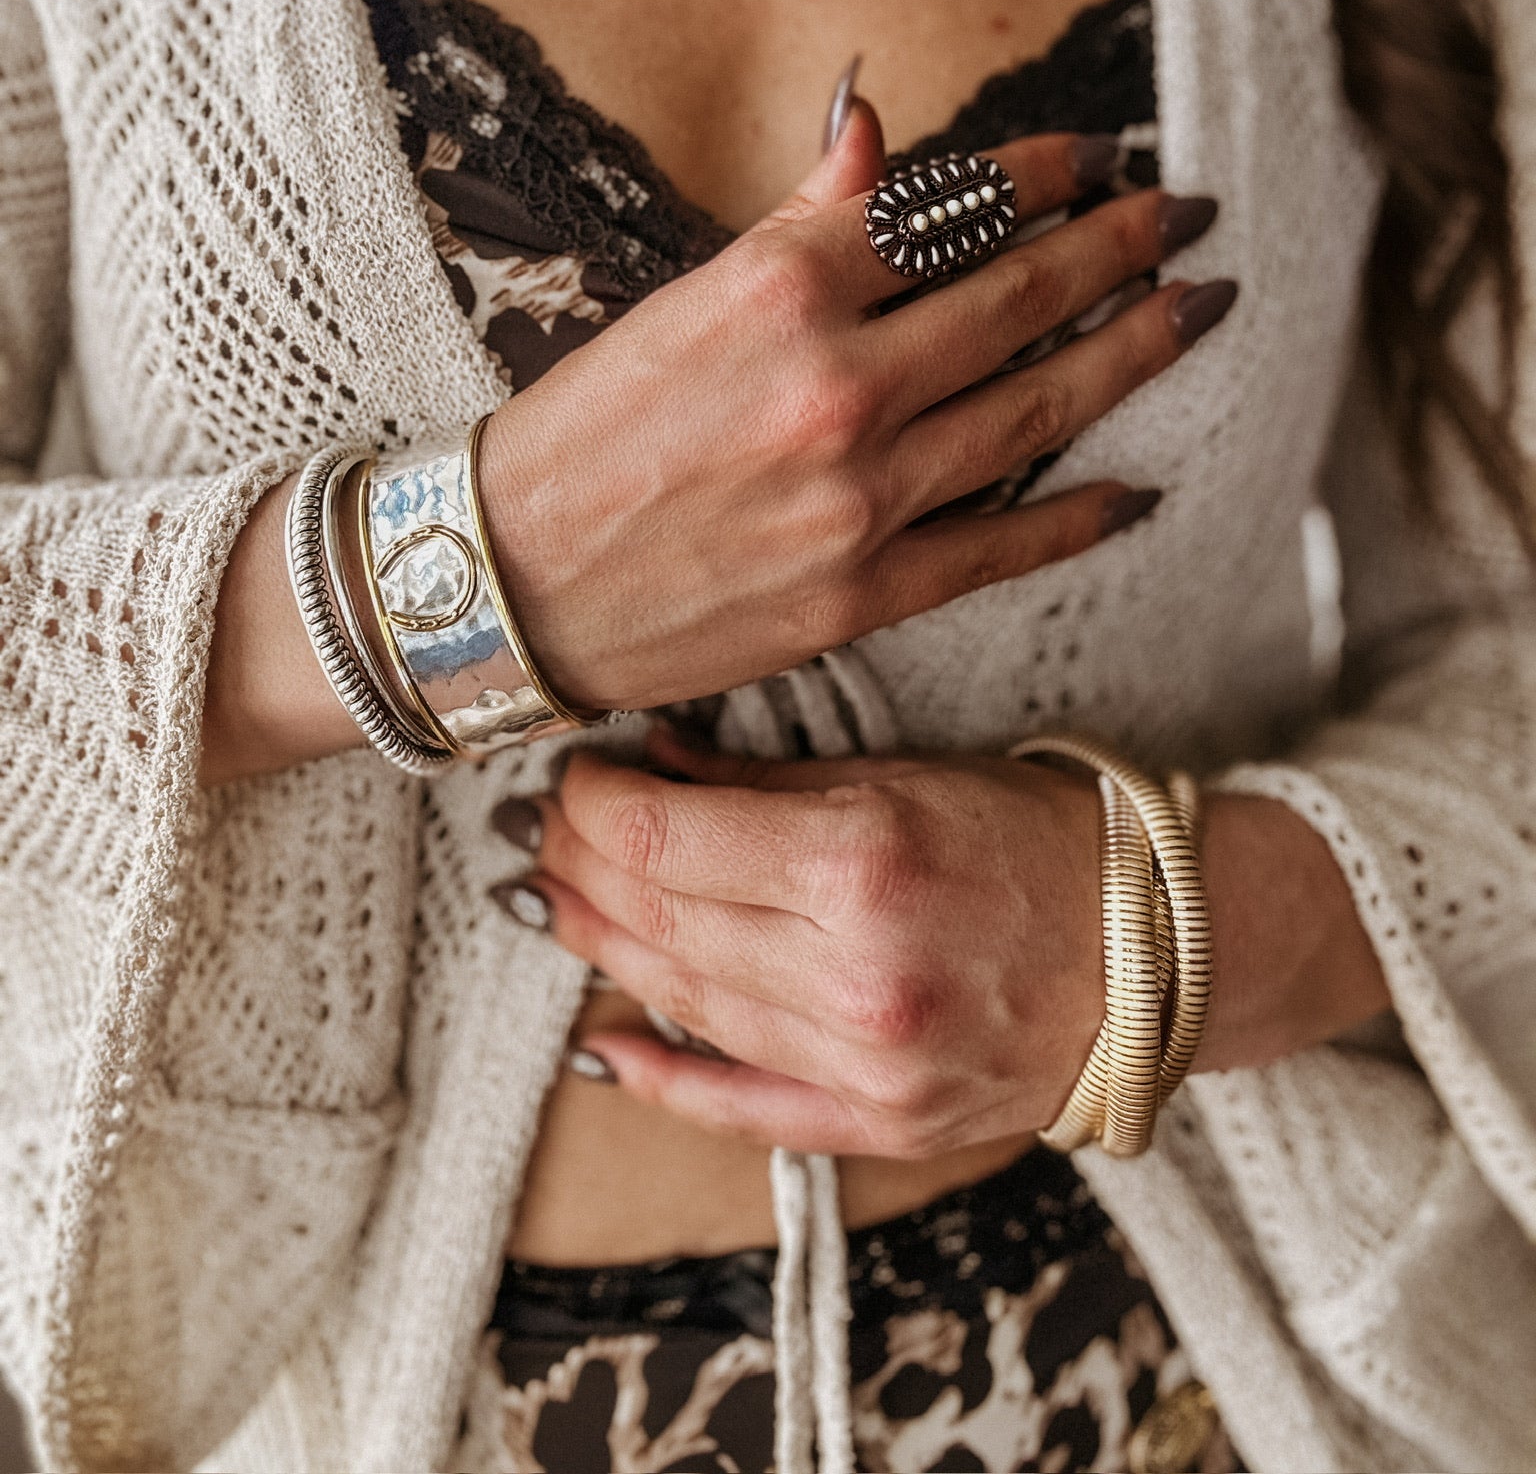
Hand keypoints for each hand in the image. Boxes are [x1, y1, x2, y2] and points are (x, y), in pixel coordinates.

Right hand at [478, 94, 1232, 713]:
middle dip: (1119, 247)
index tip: (1097, 156)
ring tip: (1196, 309)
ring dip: (1132, 352)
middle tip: (1185, 215)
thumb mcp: (680, 297)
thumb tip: (874, 130)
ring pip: (1038, 410)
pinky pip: (1004, 545)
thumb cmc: (585, 429)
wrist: (509, 581)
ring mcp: (860, 496)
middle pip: (1019, 298)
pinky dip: (1081, 514)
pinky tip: (1139, 487)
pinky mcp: (864, 592)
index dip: (1042, 173)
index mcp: (780, 290)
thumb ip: (799, 220)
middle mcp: (835, 384)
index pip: (951, 209)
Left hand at [515, 728, 1105, 1155]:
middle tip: (545, 831)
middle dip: (584, 868)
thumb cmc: (1039, 840)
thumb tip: (652, 766)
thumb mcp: (906, 776)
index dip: (593, 807)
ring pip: (684, 1003)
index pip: (666, 841)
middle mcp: (854, 974)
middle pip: (661, 920)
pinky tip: (604, 1047)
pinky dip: (664, 1079)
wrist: (1157, 952)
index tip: (571, 779)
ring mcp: (865, 1065)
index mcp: (863, 864)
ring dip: (605, 951)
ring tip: (558, 904)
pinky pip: (742, 1108)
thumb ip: (768, 784)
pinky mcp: (879, 1124)